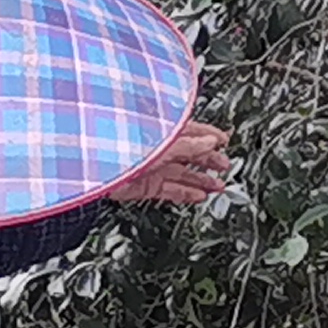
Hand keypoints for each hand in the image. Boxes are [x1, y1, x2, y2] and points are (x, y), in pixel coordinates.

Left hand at [117, 109, 232, 204]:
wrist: (103, 165)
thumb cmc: (128, 144)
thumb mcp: (167, 142)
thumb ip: (190, 144)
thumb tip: (210, 143)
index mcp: (164, 132)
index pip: (193, 132)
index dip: (210, 137)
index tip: (224, 141)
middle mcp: (159, 149)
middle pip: (190, 154)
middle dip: (209, 160)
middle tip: (224, 166)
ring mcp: (153, 168)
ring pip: (182, 174)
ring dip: (201, 180)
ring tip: (218, 185)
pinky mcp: (146, 186)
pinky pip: (171, 190)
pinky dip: (186, 194)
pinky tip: (199, 196)